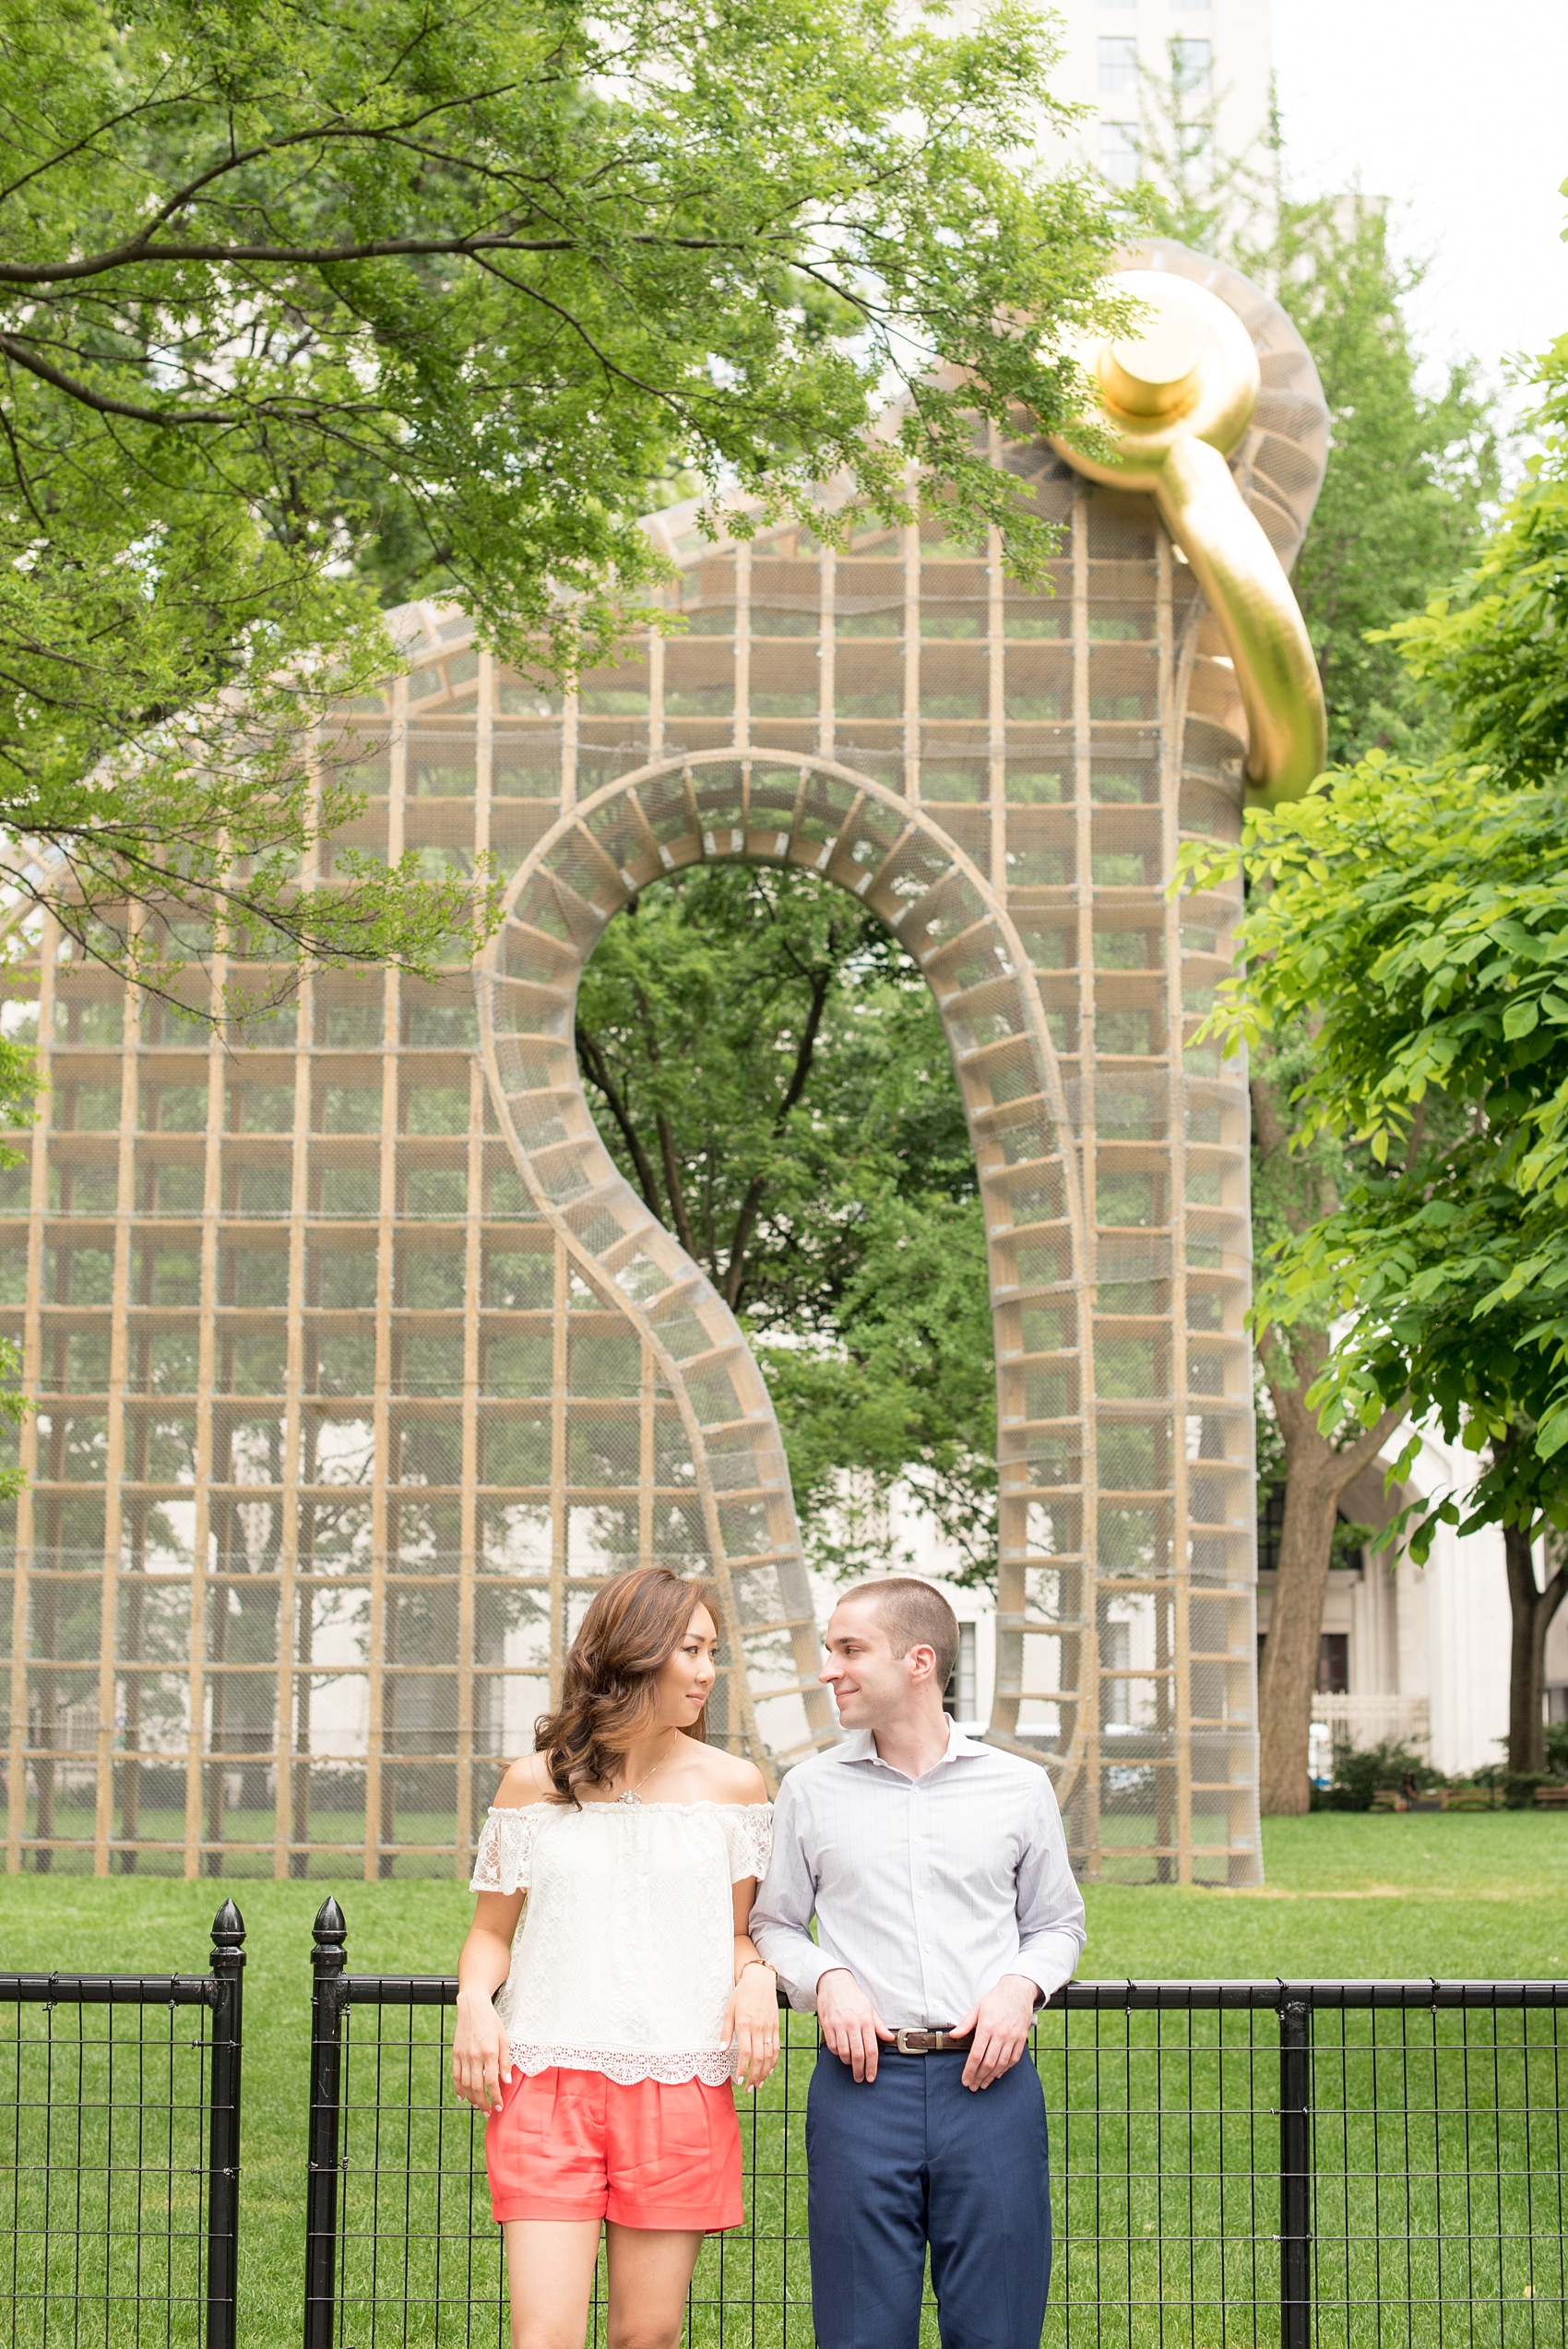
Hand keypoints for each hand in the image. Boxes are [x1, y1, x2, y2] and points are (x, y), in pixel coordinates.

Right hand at [452, 1988, 511, 2113]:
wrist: (473, 2007)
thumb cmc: (491, 2022)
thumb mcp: (504, 2039)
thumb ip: (505, 2061)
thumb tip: (507, 2081)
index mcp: (490, 2053)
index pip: (492, 2082)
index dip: (495, 2097)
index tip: (499, 2107)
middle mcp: (475, 2056)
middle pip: (477, 2087)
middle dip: (483, 2103)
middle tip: (488, 2113)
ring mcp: (463, 2056)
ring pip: (465, 2084)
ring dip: (471, 2099)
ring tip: (478, 2106)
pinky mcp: (455, 2054)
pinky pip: (456, 2076)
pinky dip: (458, 2088)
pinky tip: (462, 2097)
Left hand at [723, 1964, 780, 2091]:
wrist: (760, 1980)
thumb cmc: (741, 1995)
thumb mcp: (729, 2010)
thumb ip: (726, 2031)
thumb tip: (722, 2050)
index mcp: (744, 2024)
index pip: (745, 2053)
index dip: (743, 2069)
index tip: (739, 2081)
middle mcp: (758, 2027)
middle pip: (759, 2058)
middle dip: (754, 2077)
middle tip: (749, 2089)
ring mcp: (769, 2027)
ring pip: (769, 2056)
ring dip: (764, 2073)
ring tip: (758, 2084)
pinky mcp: (776, 2026)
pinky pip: (777, 2047)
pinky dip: (773, 2061)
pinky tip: (769, 2070)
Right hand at [816, 1968, 894, 2082]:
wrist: (834, 1982)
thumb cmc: (854, 1997)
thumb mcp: (870, 2009)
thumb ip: (879, 2026)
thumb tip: (890, 2038)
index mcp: (866, 2020)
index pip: (871, 2050)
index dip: (872, 2067)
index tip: (871, 2077)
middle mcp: (852, 2024)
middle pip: (857, 2055)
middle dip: (859, 2070)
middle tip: (860, 2078)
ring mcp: (838, 2025)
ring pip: (844, 2053)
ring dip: (848, 2062)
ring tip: (851, 2063)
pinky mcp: (827, 2025)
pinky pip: (832, 2047)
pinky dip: (837, 2053)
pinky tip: (841, 2052)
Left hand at [953, 1975, 1038, 2091]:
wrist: (1017, 1991)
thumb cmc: (996, 2000)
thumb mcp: (977, 2008)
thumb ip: (965, 2024)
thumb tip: (953, 2035)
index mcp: (987, 2027)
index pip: (976, 2055)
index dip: (969, 2071)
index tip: (965, 2080)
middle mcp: (1000, 2034)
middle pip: (988, 2063)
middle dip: (979, 2077)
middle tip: (973, 2086)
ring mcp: (1012, 2038)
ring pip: (1001, 2064)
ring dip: (991, 2077)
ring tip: (983, 2084)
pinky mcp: (1021, 2039)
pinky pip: (1013, 2059)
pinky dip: (1005, 2069)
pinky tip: (997, 2074)